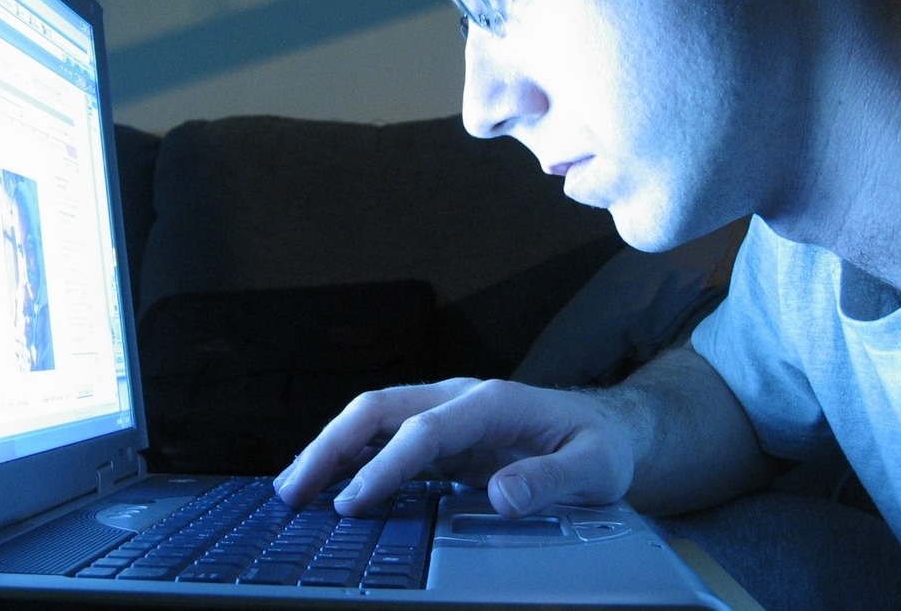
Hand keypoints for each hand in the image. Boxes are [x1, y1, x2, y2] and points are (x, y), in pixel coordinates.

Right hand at [273, 378, 634, 517]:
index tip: (353, 502)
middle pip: (379, 410)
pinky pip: (385, 440)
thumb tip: (501, 496)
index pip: (423, 431)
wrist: (607, 427)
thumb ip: (550, 479)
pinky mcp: (441, 433)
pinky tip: (328, 485)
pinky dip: (351, 457)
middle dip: (332, 445)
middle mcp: (458, 398)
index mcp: (490, 402)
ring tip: (293, 489)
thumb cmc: (599, 445)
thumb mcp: (594, 467)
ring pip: (373, 420)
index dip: (384, 465)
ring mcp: (445, 412)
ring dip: (331, 448)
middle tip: (295, 490)